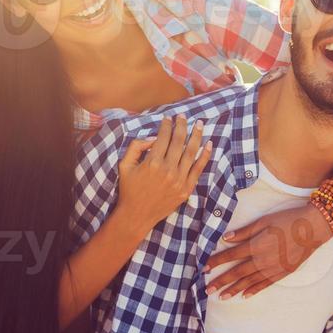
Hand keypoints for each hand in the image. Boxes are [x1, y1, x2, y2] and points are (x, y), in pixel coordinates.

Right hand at [117, 115, 211, 235]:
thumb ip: (136, 146)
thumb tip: (154, 137)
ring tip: (200, 124)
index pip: (163, 137)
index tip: (168, 118)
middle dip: (182, 125)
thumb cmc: (129, 189)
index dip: (167, 125)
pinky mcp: (186, 189)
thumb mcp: (124, 165)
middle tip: (183, 116)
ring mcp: (179, 180)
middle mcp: (168, 170)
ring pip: (191, 152)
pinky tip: (209, 144)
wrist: (137, 215)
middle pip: (179, 141)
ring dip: (196, 135)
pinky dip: (205, 155)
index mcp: (152, 162)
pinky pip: (198, 169)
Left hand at [204, 204, 332, 298]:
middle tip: (207, 290)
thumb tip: (225, 238)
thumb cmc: (287, 220)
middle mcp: (262, 260)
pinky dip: (253, 290)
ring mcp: (272, 269)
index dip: (216, 262)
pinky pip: (264, 284)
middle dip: (221, 281)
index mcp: (256, 245)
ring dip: (234, 289)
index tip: (203, 269)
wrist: (313, 229)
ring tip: (221, 297)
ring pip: (249, 282)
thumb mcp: (264, 221)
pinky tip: (244, 296)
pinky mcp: (282, 273)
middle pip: (237, 273)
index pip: (230, 256)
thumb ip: (244, 231)